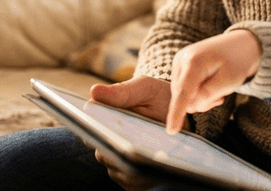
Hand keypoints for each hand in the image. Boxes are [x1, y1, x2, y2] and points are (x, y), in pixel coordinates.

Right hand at [88, 76, 178, 190]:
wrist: (180, 114)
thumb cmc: (157, 97)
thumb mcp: (143, 89)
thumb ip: (121, 92)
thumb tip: (93, 91)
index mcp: (103, 119)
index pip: (90, 129)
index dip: (94, 132)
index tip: (103, 131)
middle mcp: (106, 143)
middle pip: (103, 153)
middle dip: (115, 152)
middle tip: (129, 150)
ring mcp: (119, 161)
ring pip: (116, 170)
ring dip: (130, 168)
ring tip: (145, 163)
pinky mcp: (132, 176)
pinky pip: (132, 183)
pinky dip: (141, 180)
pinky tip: (153, 173)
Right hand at [166, 29, 261, 133]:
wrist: (240, 44)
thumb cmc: (237, 62)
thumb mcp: (228, 81)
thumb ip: (208, 95)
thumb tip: (189, 107)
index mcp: (194, 61)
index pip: (183, 93)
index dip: (177, 113)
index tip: (171, 131)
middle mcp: (182, 60)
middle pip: (183, 97)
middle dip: (201, 102)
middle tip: (219, 97)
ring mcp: (179, 62)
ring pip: (183, 95)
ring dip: (200, 99)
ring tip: (217, 90)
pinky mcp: (180, 67)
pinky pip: (184, 90)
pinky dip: (197, 93)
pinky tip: (210, 87)